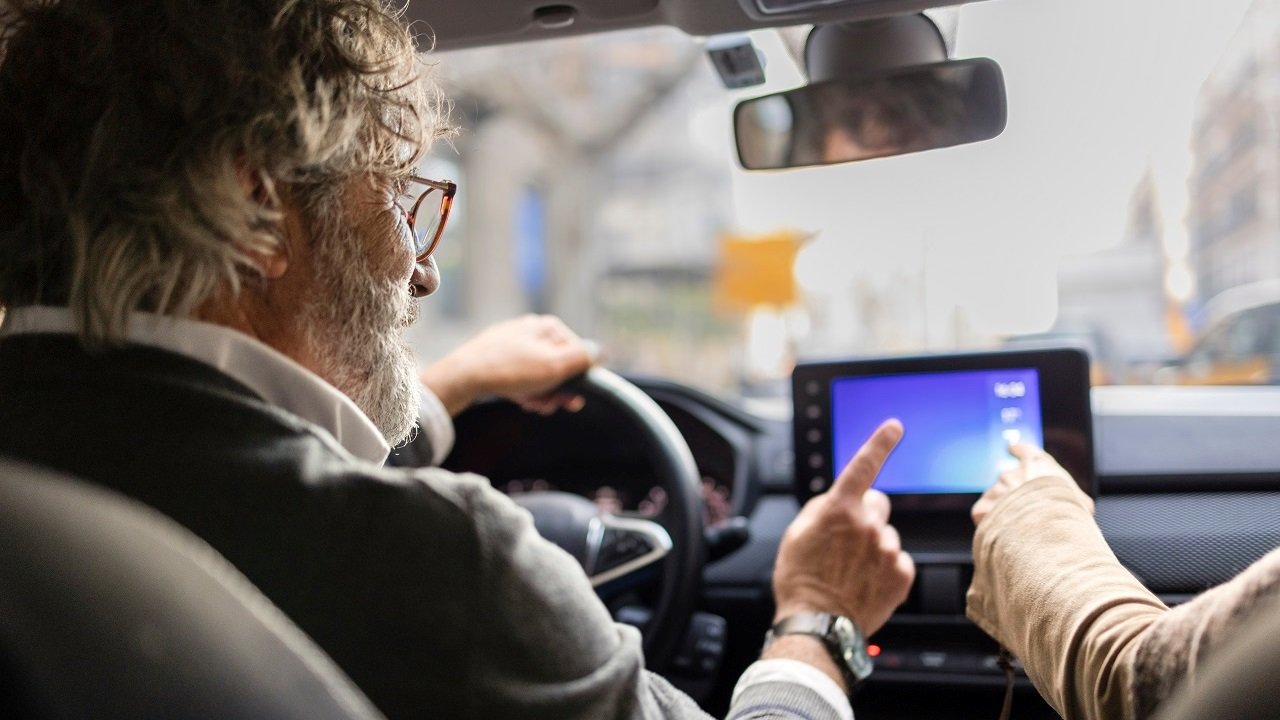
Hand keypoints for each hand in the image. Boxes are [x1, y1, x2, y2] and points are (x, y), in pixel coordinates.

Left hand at [420, 315, 595, 415]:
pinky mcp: (497, 356)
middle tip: (547, 406)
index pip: (579, 355)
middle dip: (557, 390)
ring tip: (529, 404)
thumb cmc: (512, 371)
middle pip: (559, 365)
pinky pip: (521, 375)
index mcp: (549, 327)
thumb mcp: (555, 366)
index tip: (570, 400)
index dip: (577, 380)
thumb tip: (601, 351)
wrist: (464, 377)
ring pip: (540, 373)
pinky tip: (517, 399)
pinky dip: (523, 390)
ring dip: (540, 393)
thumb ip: (583, 358)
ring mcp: (513, 342)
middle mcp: (532, 330)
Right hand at [771, 420, 914, 636]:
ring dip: (873, 546)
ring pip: (886, 535)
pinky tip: (866, 582)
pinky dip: (885, 569)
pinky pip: (898, 560)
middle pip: (877, 504)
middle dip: (865, 516)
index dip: (880, 442)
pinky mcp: (902, 574)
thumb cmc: (801, 579)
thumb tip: (838, 500)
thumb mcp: (796, 533)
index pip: (864, 465)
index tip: (895, 426)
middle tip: (846, 542)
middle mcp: (869, 524)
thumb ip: (822, 508)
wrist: (817, 622)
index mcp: (840, 509)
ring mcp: (888, 549)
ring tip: (852, 570)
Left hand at [971, 444, 1087, 525]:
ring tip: (1018, 527)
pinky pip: (984, 515)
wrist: (1046, 527)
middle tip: (1025, 510)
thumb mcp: (1081, 503)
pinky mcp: (984, 507)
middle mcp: (1012, 473)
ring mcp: (996, 489)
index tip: (1012, 448)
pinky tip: (1002, 533)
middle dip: (1014, 493)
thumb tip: (1083, 510)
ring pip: (997, 499)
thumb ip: (1077, 499)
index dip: (1019, 451)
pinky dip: (991, 523)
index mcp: (1036, 464)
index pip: (1025, 451)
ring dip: (1004, 511)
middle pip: (1009, 480)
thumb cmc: (1065, 512)